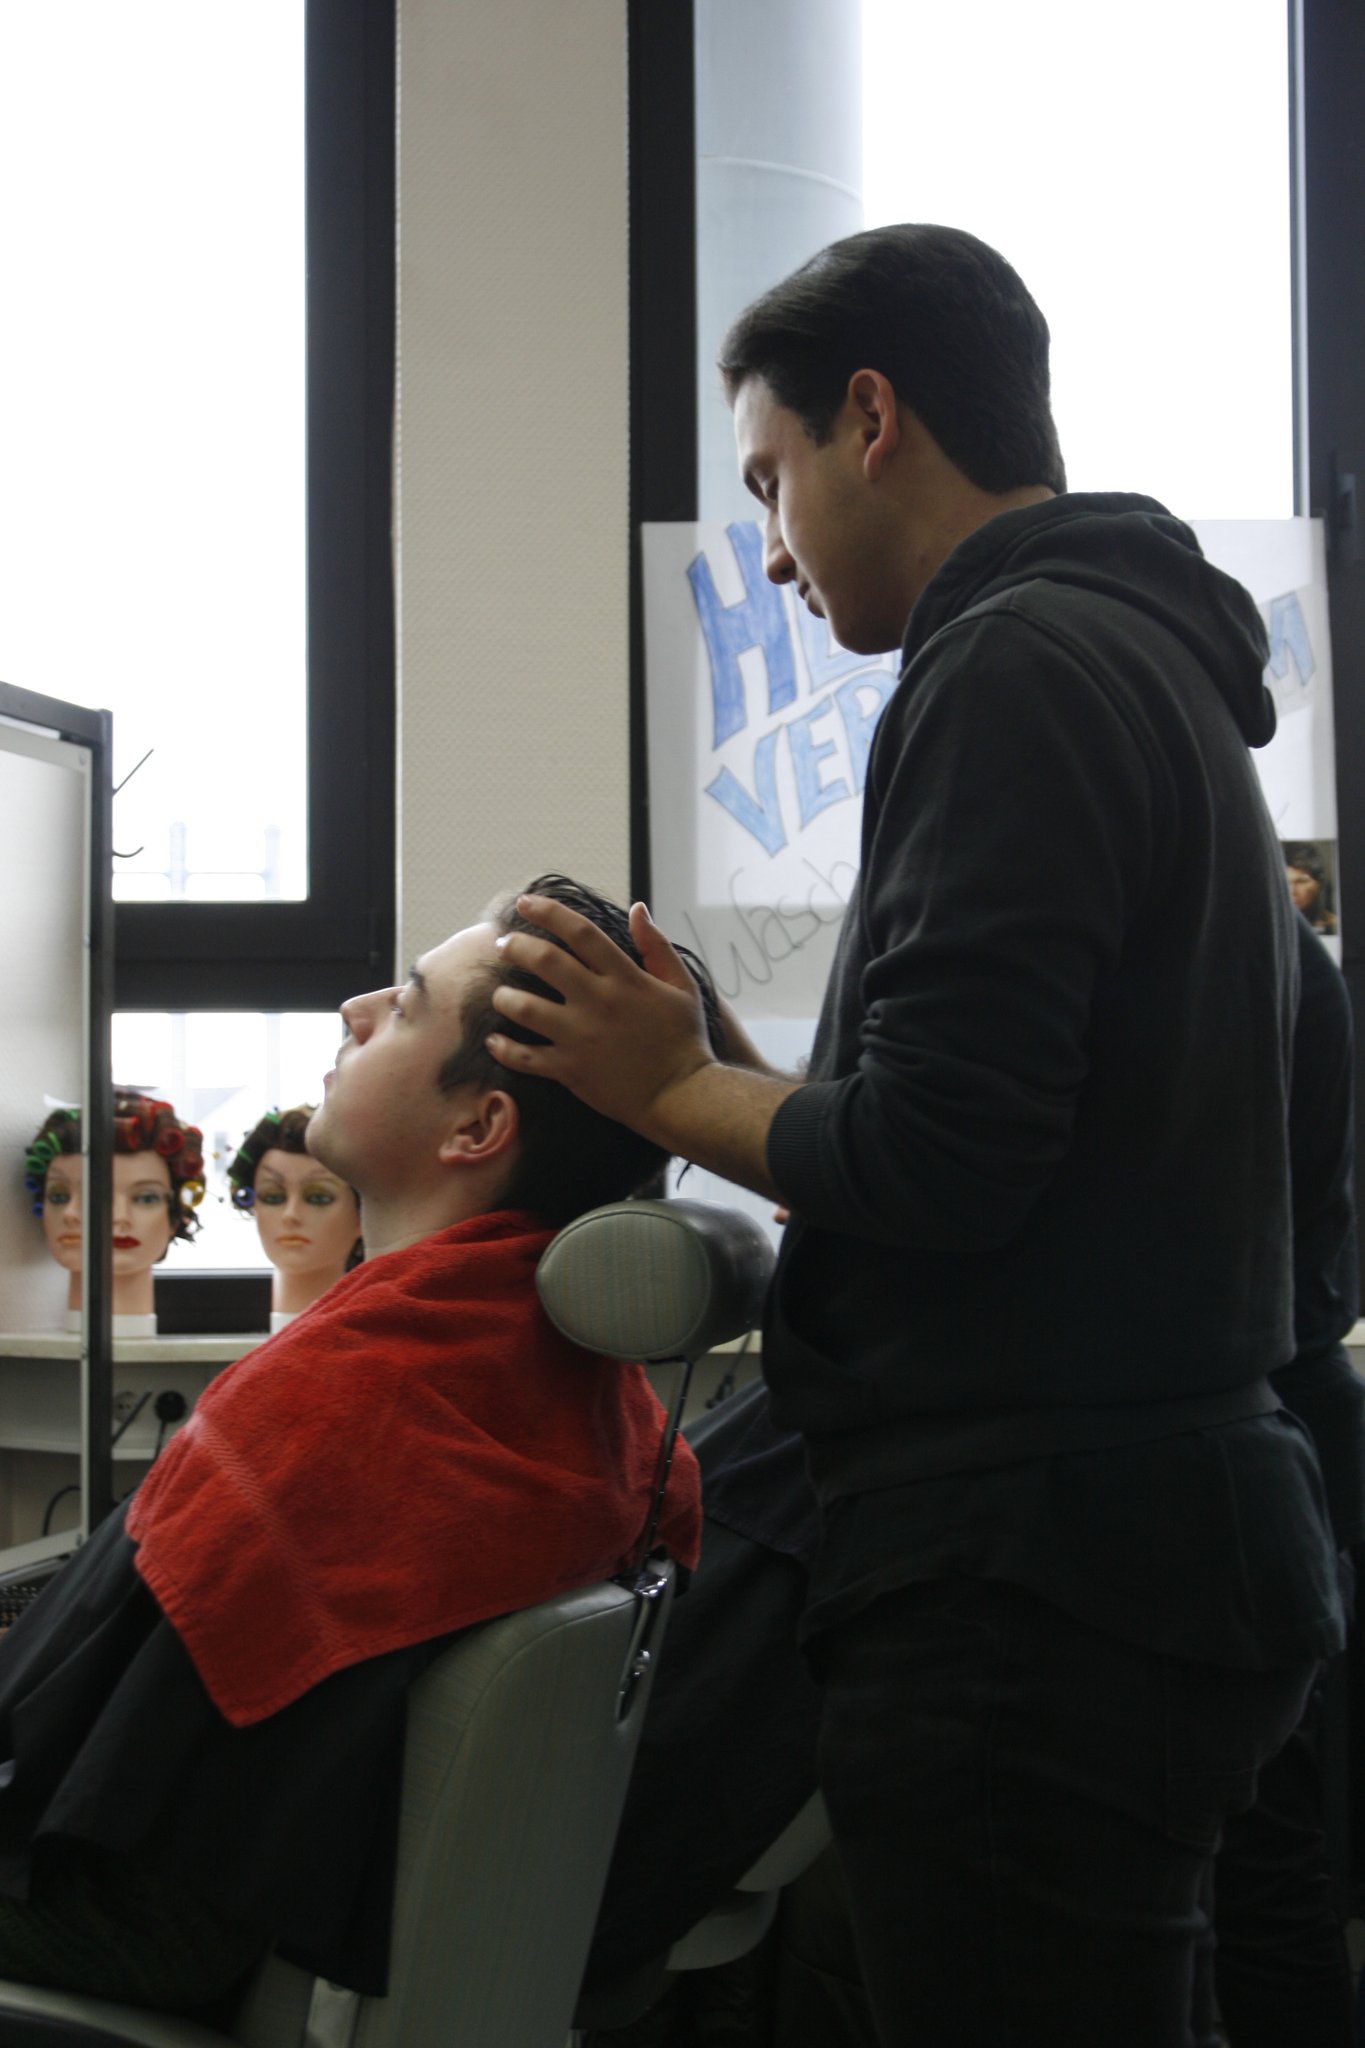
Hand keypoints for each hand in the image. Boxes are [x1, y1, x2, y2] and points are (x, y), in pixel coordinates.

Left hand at [486, 896, 715, 1142]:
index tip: (525, 902)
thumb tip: (637, 908)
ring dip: (505, 997)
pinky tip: (494, 1040)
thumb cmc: (684, 1039)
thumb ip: (658, 946)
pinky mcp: (570, 1070)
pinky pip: (525, 1057)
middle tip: (503, 945)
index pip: (580, 932)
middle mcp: (598, 1002)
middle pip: (544, 961)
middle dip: (516, 946)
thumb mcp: (683, 986)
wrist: (682, 1095)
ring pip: (525, 1007)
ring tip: (500, 994)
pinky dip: (504, 1048)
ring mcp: (581, 1037)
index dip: (548, 912)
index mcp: (625, 978)